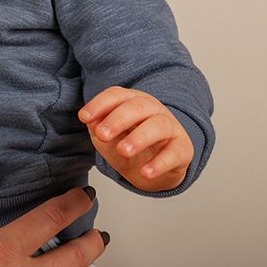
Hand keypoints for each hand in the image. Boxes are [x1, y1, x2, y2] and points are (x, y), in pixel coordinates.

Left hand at [79, 86, 193, 190]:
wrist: (151, 168)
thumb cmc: (127, 144)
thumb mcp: (108, 137)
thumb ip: (98, 128)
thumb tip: (91, 121)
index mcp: (131, 100)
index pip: (116, 95)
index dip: (99, 104)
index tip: (84, 117)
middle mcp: (153, 109)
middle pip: (137, 107)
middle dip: (118, 119)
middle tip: (102, 134)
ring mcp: (170, 127)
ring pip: (158, 125)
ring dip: (139, 138)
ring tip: (123, 150)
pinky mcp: (183, 149)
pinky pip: (174, 153)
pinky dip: (160, 163)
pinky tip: (146, 172)